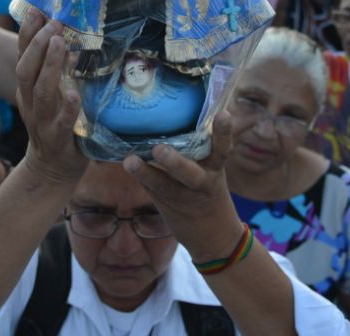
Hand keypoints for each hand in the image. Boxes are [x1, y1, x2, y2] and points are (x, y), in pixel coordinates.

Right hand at [15, 9, 86, 185]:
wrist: (51, 169)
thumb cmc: (55, 123)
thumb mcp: (48, 94)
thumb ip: (53, 69)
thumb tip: (64, 35)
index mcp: (26, 90)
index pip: (22, 57)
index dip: (27, 34)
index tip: (35, 11)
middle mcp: (29, 104)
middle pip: (26, 71)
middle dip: (38, 45)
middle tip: (54, 23)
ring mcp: (42, 122)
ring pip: (41, 92)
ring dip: (50, 67)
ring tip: (61, 44)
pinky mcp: (58, 140)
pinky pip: (61, 123)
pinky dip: (67, 107)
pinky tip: (73, 92)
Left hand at [123, 111, 240, 260]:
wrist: (216, 239)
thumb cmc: (210, 191)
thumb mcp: (213, 170)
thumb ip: (200, 147)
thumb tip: (180, 111)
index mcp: (216, 169)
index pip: (223, 149)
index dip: (223, 132)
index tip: (223, 114)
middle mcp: (203, 182)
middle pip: (190, 173)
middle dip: (175, 162)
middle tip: (159, 149)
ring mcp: (184, 197)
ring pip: (164, 186)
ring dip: (147, 173)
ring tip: (130, 161)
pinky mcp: (168, 207)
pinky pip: (152, 190)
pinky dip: (141, 178)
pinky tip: (126, 163)